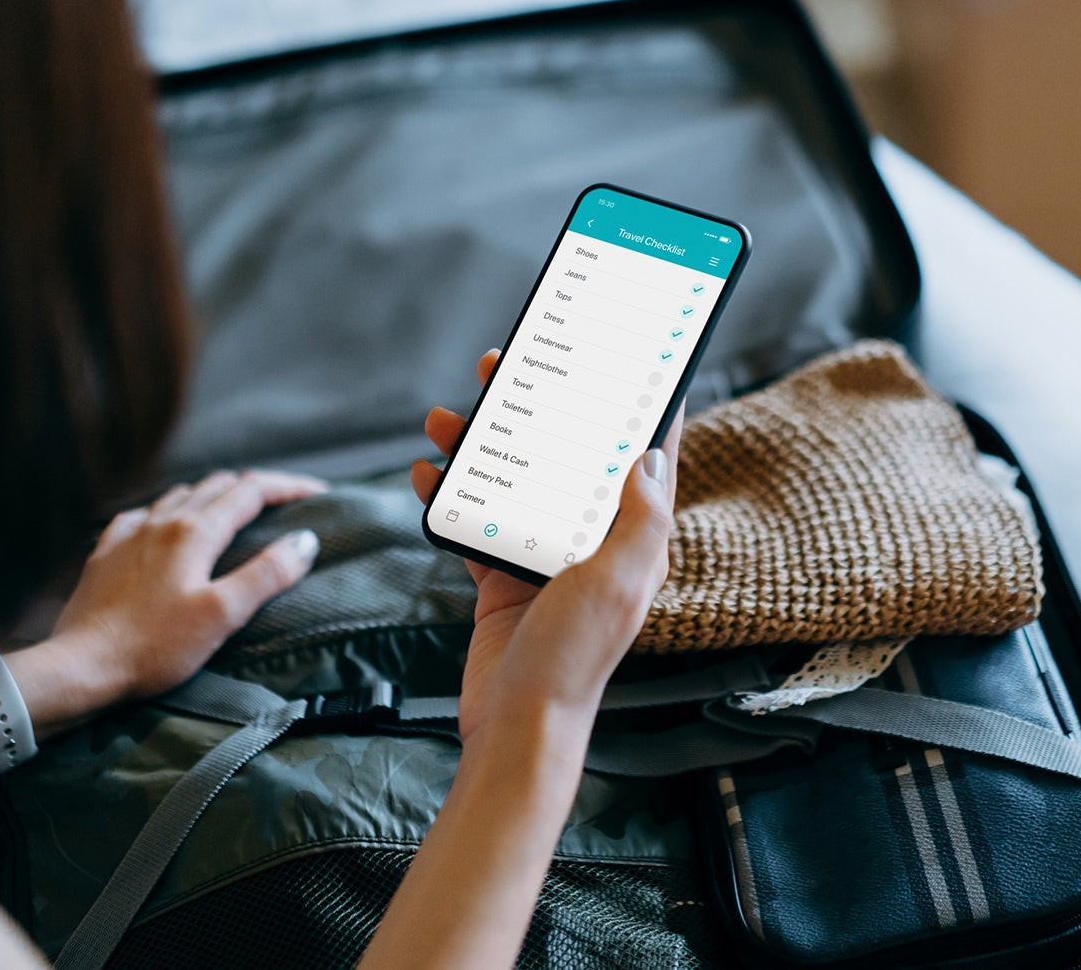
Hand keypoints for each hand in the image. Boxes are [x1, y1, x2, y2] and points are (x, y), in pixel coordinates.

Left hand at [49, 469, 327, 702]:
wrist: (80, 666)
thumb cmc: (154, 646)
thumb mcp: (222, 615)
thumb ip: (267, 574)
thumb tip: (305, 540)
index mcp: (195, 531)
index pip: (252, 490)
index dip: (289, 487)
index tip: (318, 493)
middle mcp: (162, 520)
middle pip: (219, 485)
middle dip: (258, 489)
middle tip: (285, 505)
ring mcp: (130, 532)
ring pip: (182, 495)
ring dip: (216, 496)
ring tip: (236, 513)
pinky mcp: (107, 551)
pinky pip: (147, 514)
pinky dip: (173, 512)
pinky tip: (170, 528)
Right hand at [411, 350, 680, 744]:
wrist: (516, 725)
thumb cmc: (574, 660)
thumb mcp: (617, 583)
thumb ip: (639, 518)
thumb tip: (653, 452)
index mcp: (634, 540)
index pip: (644, 459)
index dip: (638, 406)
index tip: (623, 355)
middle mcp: (593, 542)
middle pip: (568, 455)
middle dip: (539, 406)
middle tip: (502, 365)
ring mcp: (545, 557)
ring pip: (516, 479)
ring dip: (483, 444)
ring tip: (447, 416)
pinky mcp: (502, 577)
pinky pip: (476, 520)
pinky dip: (451, 493)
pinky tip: (427, 473)